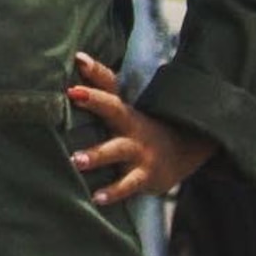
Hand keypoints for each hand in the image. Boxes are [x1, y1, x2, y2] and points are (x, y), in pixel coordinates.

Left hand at [67, 52, 216, 203]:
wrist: (183, 152)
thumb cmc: (137, 127)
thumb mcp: (122, 106)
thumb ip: (101, 83)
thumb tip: (78, 56)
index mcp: (123, 109)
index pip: (109, 86)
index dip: (94, 74)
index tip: (78, 61)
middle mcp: (131, 127)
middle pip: (114, 110)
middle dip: (95, 101)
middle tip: (72, 94)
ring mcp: (139, 152)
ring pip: (117, 151)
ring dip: (97, 155)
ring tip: (76, 160)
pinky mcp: (145, 176)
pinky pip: (128, 185)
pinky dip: (113, 192)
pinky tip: (96, 199)